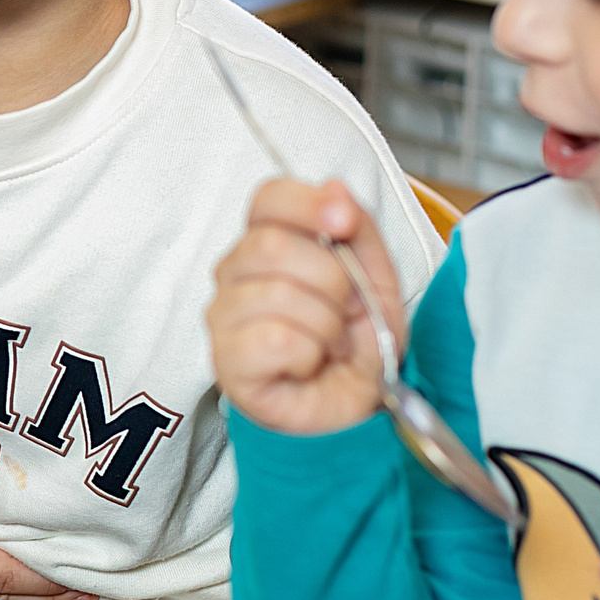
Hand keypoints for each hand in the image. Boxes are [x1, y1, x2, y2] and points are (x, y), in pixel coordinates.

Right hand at [206, 178, 403, 435]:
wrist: (352, 411)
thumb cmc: (354, 345)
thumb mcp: (375, 279)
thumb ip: (358, 230)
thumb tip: (334, 188)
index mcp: (267, 244)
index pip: (267, 199)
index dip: (305, 203)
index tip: (342, 222)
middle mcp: (234, 274)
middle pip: (270, 245)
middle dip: (330, 281)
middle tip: (344, 312)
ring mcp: (224, 318)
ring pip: (277, 294)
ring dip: (325, 325)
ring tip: (329, 344)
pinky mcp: (227, 362)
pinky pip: (274, 339)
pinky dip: (309, 355)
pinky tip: (308, 365)